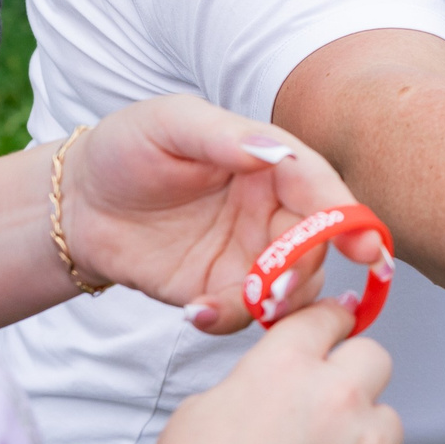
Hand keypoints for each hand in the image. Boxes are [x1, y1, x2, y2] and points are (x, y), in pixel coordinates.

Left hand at [59, 96, 389, 333]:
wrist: (77, 203)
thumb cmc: (126, 149)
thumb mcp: (168, 124)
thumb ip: (222, 135)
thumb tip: (272, 149)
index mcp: (270, 163)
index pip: (320, 188)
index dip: (347, 217)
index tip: (367, 246)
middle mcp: (271, 210)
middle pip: (316, 245)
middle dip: (306, 269)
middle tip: (279, 287)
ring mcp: (249, 253)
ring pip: (290, 286)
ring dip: (274, 301)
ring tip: (230, 304)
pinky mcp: (221, 289)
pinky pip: (245, 313)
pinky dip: (231, 319)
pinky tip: (197, 313)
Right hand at [120, 303, 407, 443]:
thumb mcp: (202, 413)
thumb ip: (255, 383)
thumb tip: (281, 382)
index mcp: (283, 366)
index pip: (327, 317)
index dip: (331, 324)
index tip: (335, 332)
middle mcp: (336, 395)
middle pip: (375, 357)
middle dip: (356, 375)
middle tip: (329, 408)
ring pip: (387, 421)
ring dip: (362, 439)